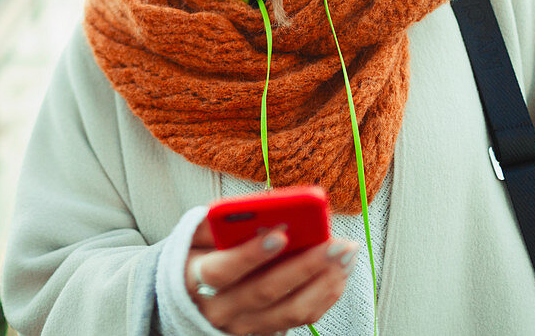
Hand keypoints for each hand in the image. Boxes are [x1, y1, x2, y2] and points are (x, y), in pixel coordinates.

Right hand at [184, 218, 357, 334]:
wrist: (189, 296)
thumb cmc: (195, 256)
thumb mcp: (191, 235)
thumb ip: (214, 223)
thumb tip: (250, 211)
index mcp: (193, 280)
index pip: (222, 271)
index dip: (251, 254)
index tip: (280, 233)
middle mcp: (219, 309)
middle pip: (265, 291)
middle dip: (304, 265)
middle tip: (334, 243)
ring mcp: (243, 325)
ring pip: (290, 310)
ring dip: (324, 282)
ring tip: (345, 254)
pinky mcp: (265, 330)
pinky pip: (300, 318)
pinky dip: (324, 295)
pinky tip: (339, 271)